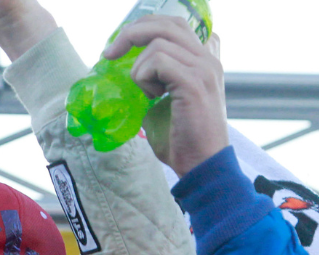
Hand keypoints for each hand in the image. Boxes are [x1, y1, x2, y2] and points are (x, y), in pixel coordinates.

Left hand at [104, 16, 227, 176]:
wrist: (201, 166)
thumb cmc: (182, 141)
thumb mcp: (164, 104)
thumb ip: (154, 83)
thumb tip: (124, 75)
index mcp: (204, 60)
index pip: (175, 24)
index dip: (146, 26)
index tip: (122, 46)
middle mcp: (207, 59)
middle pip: (166, 23)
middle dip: (131, 33)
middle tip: (110, 54)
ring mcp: (204, 69)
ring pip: (158, 44)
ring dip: (139, 69)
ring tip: (147, 94)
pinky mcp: (194, 83)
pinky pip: (158, 62)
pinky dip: (144, 78)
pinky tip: (151, 97)